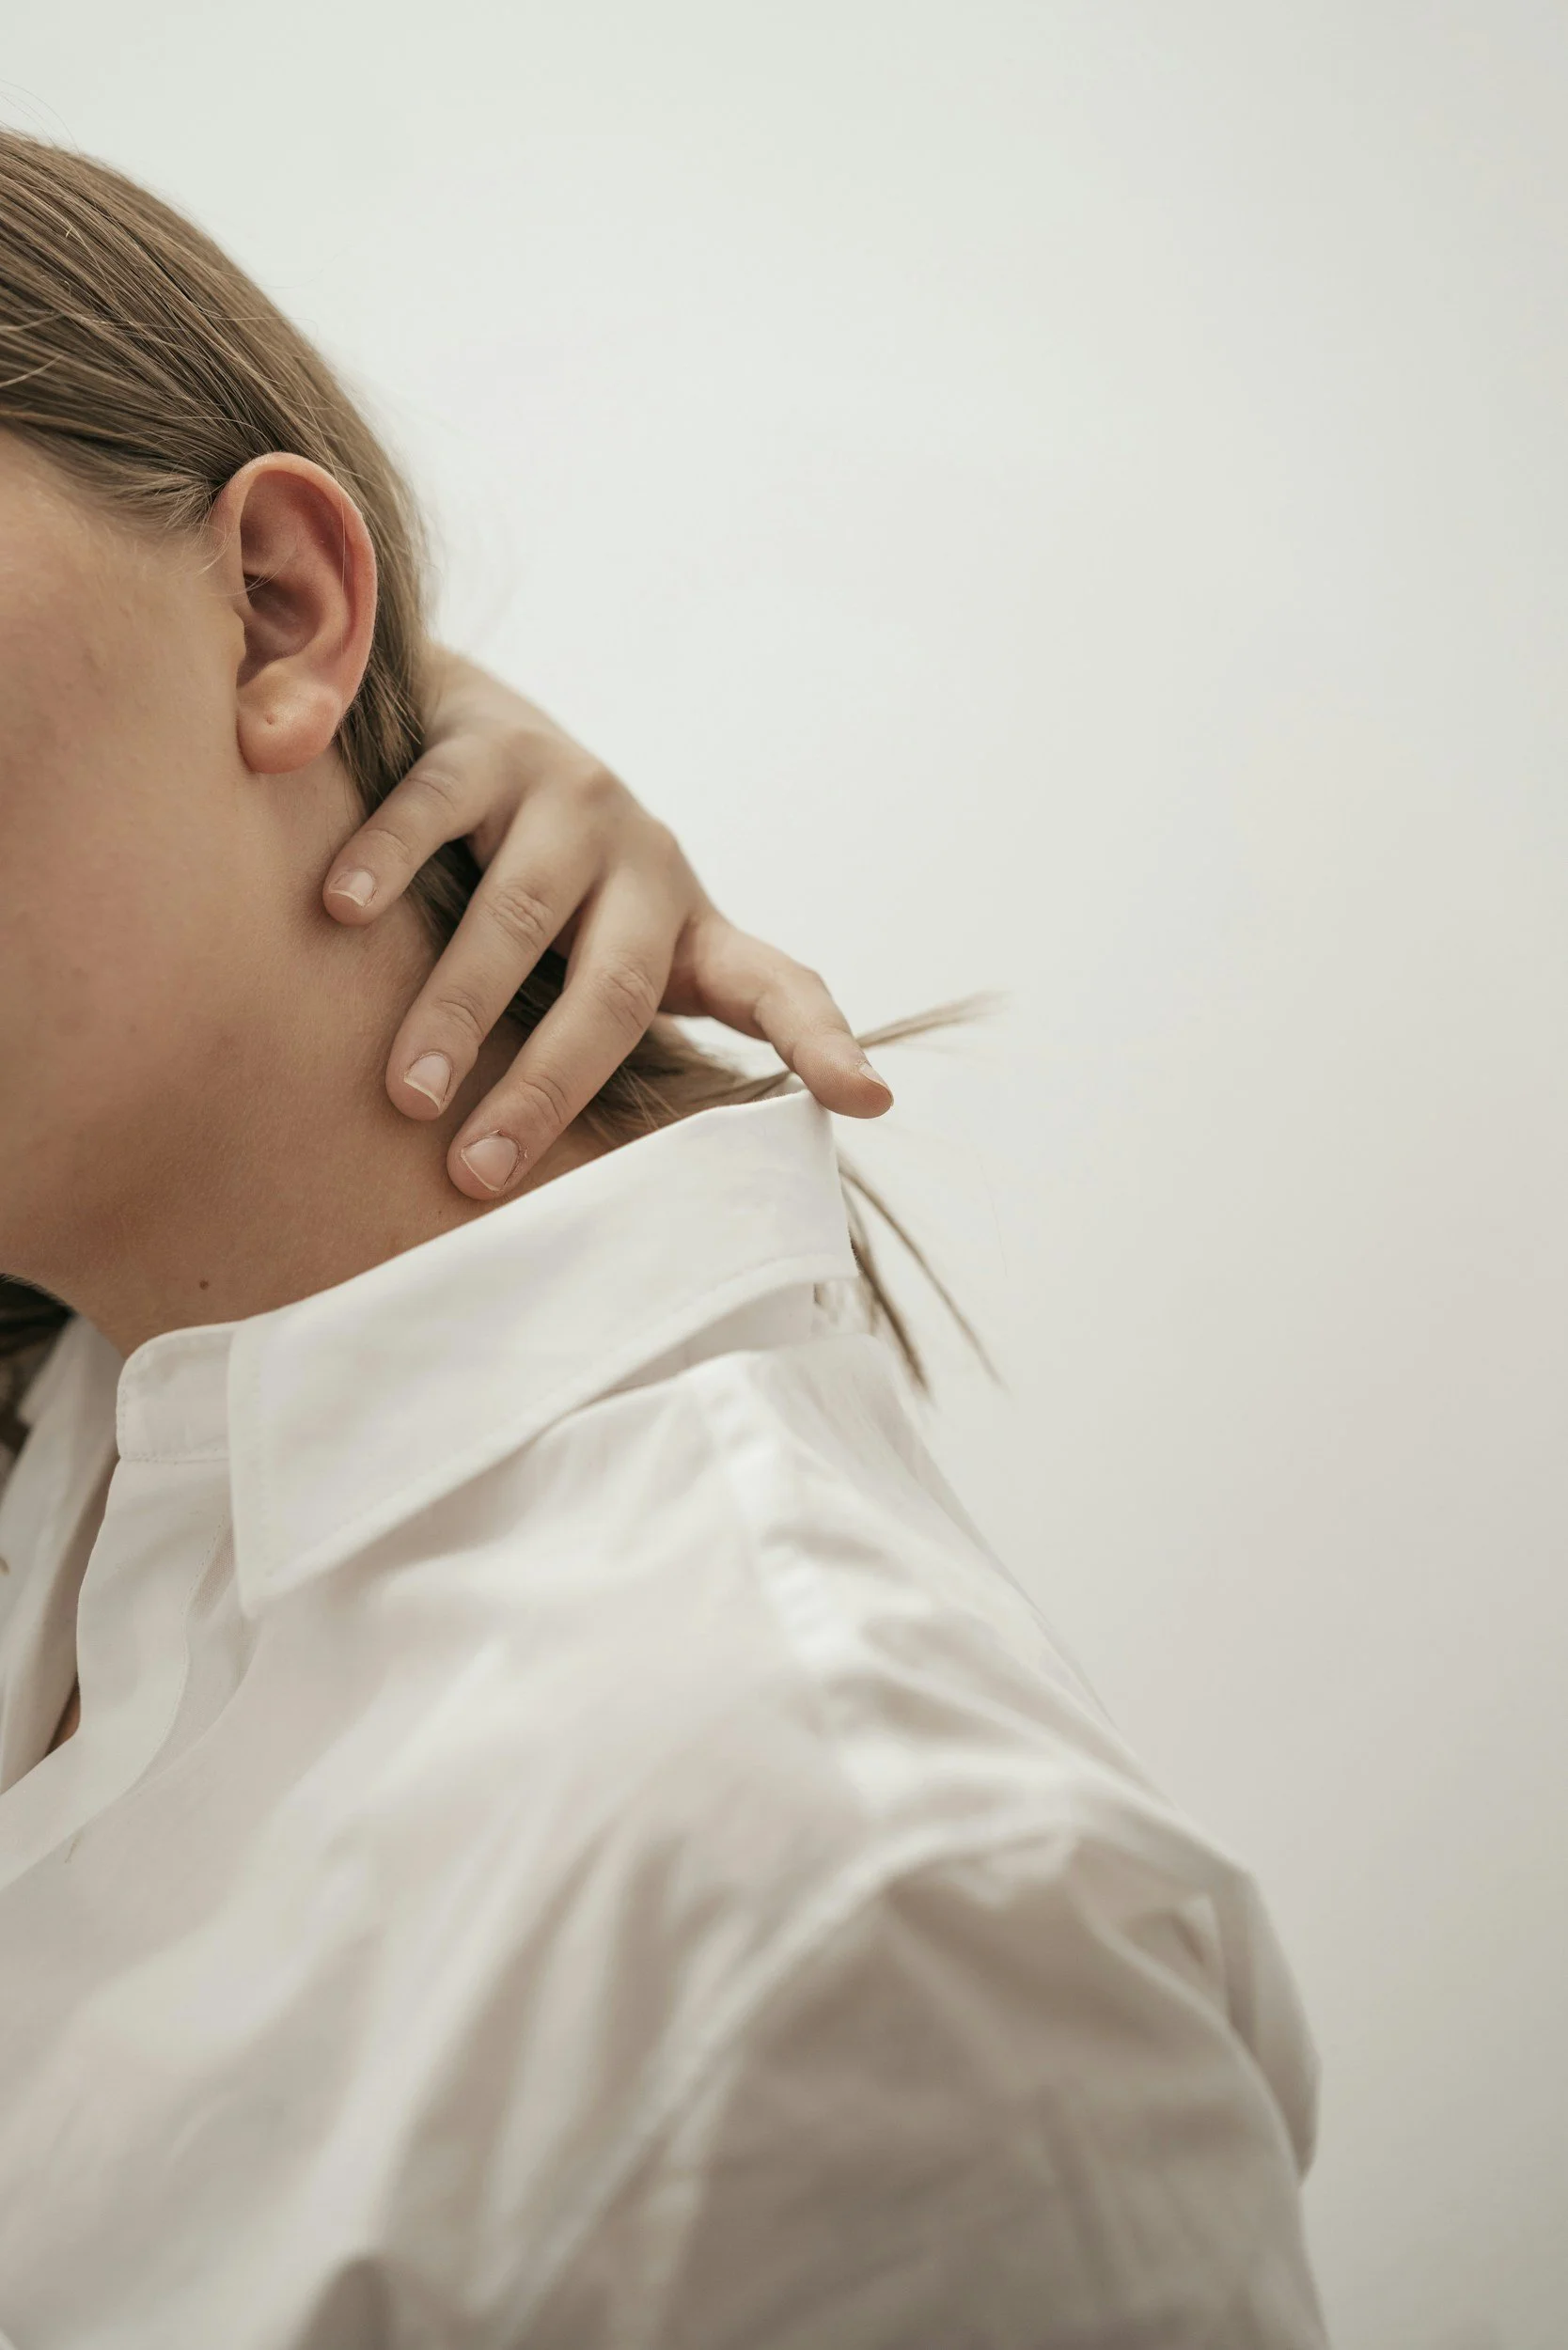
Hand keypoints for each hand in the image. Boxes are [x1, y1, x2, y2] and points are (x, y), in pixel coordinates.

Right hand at [323, 650, 891, 1197]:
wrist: (479, 728)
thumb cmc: (549, 896)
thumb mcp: (607, 963)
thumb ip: (620, 1049)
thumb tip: (624, 1189)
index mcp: (690, 930)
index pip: (779, 988)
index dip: (825, 1044)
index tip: (870, 1100)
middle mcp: (645, 860)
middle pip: (614, 991)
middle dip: (548, 1088)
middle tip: (479, 1172)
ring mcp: (570, 798)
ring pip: (520, 914)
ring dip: (458, 1009)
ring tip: (409, 1092)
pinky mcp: (489, 745)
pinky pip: (436, 807)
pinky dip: (387, 860)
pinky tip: (342, 911)